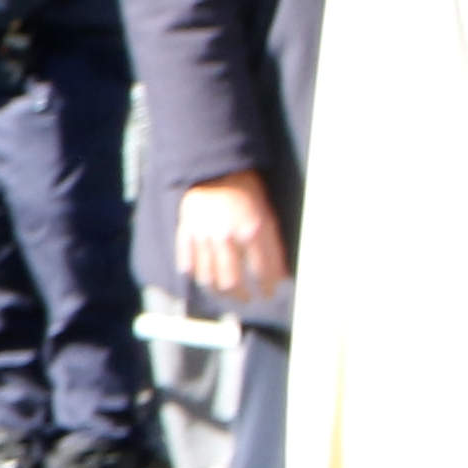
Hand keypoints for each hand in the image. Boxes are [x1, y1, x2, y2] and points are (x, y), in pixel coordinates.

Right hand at [177, 170, 288, 305]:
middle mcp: (227, 236)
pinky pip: (187, 260)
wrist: (217, 168)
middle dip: (241, 295)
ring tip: (225, 293)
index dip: (267, 287)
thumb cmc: (248, 192)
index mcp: (251, 230)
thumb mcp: (267, 215)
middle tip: (246, 299)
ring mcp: (204, 234)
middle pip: (231, 281)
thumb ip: (272, 247)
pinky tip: (201, 276)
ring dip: (218, 290)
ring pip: (207, 276)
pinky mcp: (186, 230)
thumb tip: (281, 276)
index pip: (261, 271)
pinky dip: (193, 272)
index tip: (269, 294)